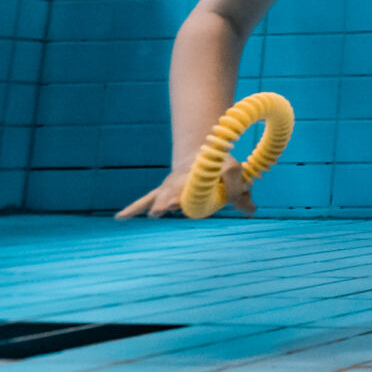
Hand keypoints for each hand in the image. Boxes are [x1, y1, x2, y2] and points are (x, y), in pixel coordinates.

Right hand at [114, 161, 251, 218]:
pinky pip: (145, 200)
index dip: (187, 193)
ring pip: (159, 195)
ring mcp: (170, 185)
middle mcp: (181, 179)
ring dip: (157, 205)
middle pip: (172, 191)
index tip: (177, 202)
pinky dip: (133, 208)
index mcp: (198, 173)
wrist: (200, 153)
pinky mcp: (163, 191)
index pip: (193, 185)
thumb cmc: (219, 165)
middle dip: (169, 200)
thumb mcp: (234, 171)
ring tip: (154, 214)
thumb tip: (251, 211)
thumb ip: (240, 192)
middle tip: (163, 209)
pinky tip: (120, 218)